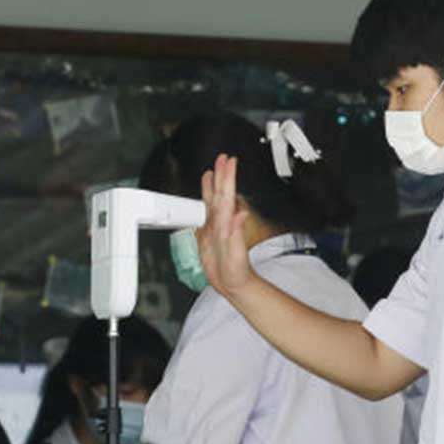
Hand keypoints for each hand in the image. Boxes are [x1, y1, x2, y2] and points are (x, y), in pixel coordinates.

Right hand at [198, 153, 258, 299]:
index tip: (229, 162)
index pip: (227, 195)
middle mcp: (222, 223)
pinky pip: (203, 214)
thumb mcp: (237, 254)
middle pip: (220, 193)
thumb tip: (241, 215)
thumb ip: (237, 234)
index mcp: (227, 223)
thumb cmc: (237, 272)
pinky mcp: (207, 235)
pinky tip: (202, 197)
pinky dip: (202, 203)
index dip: (227, 178)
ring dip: (212, 185)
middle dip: (221, 175)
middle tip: (222, 159)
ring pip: (212, 201)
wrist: (233, 284)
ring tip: (211, 171)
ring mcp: (215, 228)